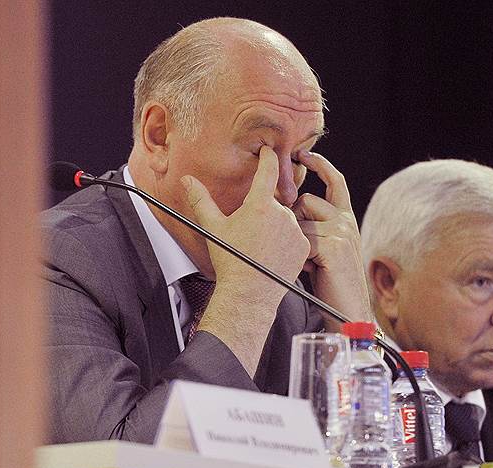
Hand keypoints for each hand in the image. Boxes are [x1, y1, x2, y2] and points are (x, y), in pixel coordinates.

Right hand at [183, 146, 309, 291]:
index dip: (268, 157)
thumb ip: (201, 199)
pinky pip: (296, 236)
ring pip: (286, 219)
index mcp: (259, 205)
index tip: (268, 151)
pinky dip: (286, 241)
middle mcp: (281, 214)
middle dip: (264, 209)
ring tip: (260, 245)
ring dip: (275, 225)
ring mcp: (295, 230)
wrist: (249, 292)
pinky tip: (272, 253)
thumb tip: (188, 181)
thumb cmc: (231, 260)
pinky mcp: (303, 246)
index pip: (268, 170)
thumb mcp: (213, 227)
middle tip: (250, 229)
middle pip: (274, 201)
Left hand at [293, 151, 372, 323]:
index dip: (320, 165)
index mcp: (345, 218)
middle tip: (301, 247)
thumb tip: (289, 211)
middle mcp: (346, 220)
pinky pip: (301, 239)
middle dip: (293, 220)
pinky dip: (299, 256)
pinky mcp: (334, 245)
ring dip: (295, 243)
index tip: (303, 154)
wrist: (348, 310)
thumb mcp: (321, 249)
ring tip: (310, 265)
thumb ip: (311, 228)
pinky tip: (312, 270)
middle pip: (307, 201)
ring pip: (299, 221)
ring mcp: (342, 231)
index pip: (334, 182)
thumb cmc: (329, 283)